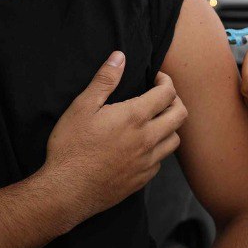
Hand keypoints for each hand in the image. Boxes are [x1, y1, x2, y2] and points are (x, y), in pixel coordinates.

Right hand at [43, 52, 186, 221]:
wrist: (66, 190)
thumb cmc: (71, 147)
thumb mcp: (82, 107)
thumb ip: (104, 80)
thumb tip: (119, 57)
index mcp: (135, 117)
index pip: (168, 93)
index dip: (166, 81)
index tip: (157, 78)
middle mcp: (148, 139)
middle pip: (180, 115)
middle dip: (175, 101)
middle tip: (161, 97)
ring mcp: (147, 162)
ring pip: (175, 140)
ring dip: (169, 127)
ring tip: (154, 121)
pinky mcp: (142, 180)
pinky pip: (160, 161)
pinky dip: (158, 150)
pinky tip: (142, 147)